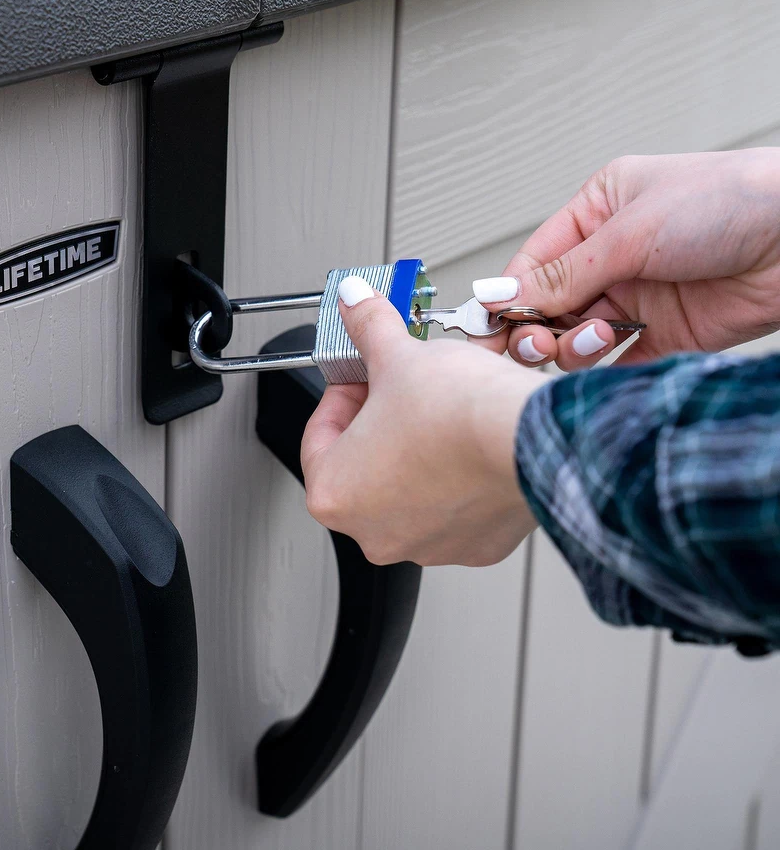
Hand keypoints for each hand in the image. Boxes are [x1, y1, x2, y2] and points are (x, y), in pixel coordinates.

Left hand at [301, 277, 541, 566]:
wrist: (530, 438)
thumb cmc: (458, 413)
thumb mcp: (398, 355)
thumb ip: (366, 328)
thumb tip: (354, 302)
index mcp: (334, 493)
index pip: (319, 436)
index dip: (342, 392)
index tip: (362, 374)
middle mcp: (374, 532)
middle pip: (364, 465)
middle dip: (380, 420)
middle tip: (400, 386)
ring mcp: (428, 546)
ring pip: (410, 489)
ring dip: (418, 449)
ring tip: (439, 410)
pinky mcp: (476, 547)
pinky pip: (456, 507)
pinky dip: (459, 478)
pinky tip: (471, 443)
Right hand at [473, 148, 779, 369]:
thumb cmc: (731, 202)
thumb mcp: (630, 231)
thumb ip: (564, 272)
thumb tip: (502, 295)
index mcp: (597, 214)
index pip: (534, 264)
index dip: (510, 297)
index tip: (491, 326)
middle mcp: (612, 259)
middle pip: (548, 306)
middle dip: (537, 327)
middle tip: (537, 341)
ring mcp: (636, 299)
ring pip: (575, 337)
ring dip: (575, 344)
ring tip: (600, 335)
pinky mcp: (663, 337)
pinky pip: (615, 364)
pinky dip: (601, 371)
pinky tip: (606, 360)